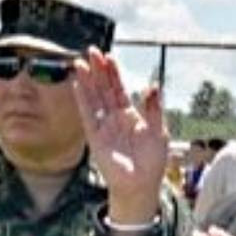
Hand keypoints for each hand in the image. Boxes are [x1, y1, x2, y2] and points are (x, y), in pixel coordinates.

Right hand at [71, 56, 175, 218]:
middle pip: (104, 89)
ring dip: (87, 81)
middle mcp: (115, 118)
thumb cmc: (151, 161)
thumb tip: (153, 85)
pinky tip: (77, 84)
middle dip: (98, 71)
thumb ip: (154, 109)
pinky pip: (87, 114)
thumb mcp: (158, 131)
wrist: (141, 185)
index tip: (109, 56)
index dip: (114, 73)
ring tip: (80, 62)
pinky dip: (82, 99)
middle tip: (92, 50)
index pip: (120, 89)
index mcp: (131, 115)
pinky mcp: (95, 136)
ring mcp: (104, 126)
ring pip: (94, 98)